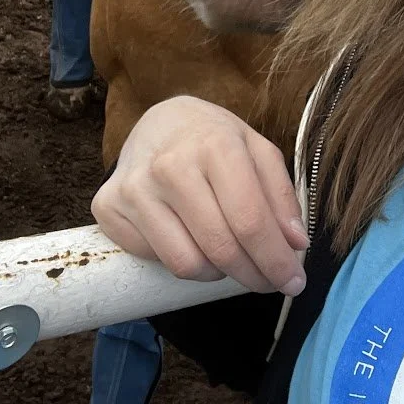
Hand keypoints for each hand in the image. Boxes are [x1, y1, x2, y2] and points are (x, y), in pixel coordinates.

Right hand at [91, 95, 308, 294]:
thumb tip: (295, 244)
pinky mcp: (108, 207)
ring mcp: (134, 188)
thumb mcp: (256, 149)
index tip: (294, 283)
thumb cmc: (214, 138)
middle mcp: (170, 166)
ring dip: (217, 273)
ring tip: (230, 256)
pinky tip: (192, 240)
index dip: (275, 260)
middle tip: (269, 282)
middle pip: (221, 248)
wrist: (158, 121)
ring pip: (186, 264)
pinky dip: (181, 261)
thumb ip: (280, 195)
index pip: (250, 221)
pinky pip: (154, 260)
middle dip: (254, 275)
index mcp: (215, 146)